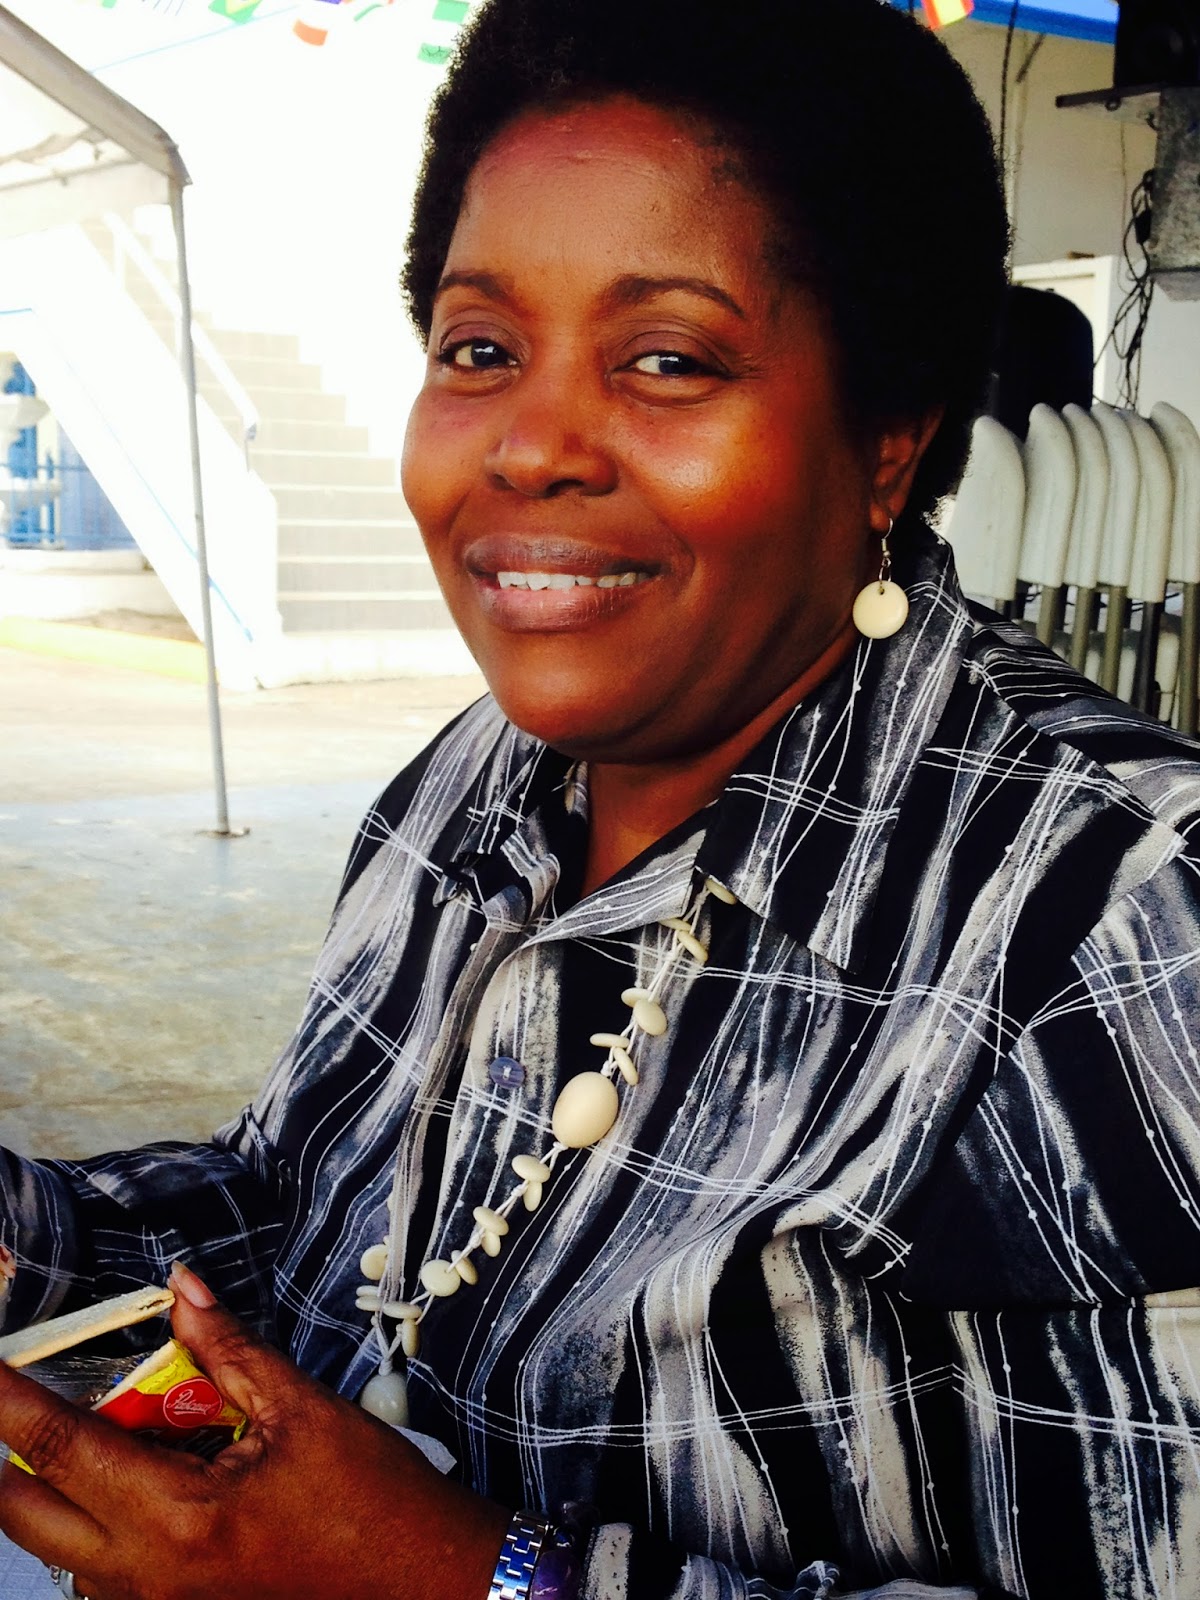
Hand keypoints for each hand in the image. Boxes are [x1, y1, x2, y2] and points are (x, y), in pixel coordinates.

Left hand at [0, 1263, 508, 1599]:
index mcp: (175, 1519)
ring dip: (68, 1483)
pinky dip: (106, 1516)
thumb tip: (181, 1289)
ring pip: (61, 1545)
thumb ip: (227, 1349)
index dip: (5, 1399)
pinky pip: (103, 1570)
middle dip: (13, 1449)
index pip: (57, 1447)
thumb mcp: (300, 1411)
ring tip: (132, 1429)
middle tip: (30, 1392)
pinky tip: (162, 1476)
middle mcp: (144, 1578)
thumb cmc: (372, 1501)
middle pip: (24, 1513)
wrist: (425, 1583)